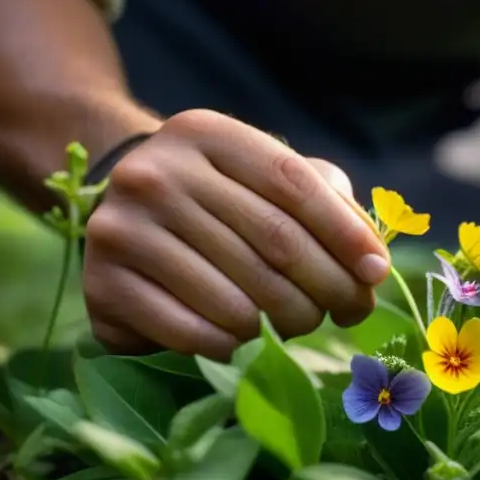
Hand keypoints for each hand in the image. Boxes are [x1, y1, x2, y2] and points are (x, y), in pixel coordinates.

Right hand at [83, 110, 389, 359]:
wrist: (125, 216)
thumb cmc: (222, 200)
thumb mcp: (268, 179)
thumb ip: (328, 203)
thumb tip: (372, 266)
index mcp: (206, 134)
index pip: (293, 182)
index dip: (345, 232)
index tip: (377, 272)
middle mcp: (157, 173)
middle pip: (274, 242)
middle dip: (328, 287)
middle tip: (350, 310)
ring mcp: (122, 228)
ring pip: (238, 298)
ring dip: (284, 324)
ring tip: (296, 322)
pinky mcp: (102, 285)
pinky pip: (193, 332)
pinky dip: (233, 345)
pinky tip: (246, 339)